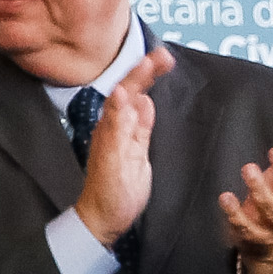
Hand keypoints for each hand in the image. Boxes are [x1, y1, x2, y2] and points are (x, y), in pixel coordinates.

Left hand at [73, 43, 174, 248]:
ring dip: (149, 84)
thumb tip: (122, 92)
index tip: (154, 58)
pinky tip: (151, 98)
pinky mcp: (136, 149)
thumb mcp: (113, 158)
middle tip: (166, 55)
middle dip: (147, 72)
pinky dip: (147, 108)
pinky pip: (142, 123)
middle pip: (132, 92)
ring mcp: (127, 137)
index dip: (138, 73)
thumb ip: (118, 125)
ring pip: (139, 103)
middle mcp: (116, 126)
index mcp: (109, 125)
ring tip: (162, 64)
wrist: (106, 218)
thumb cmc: (107, 191)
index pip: (124, 90)